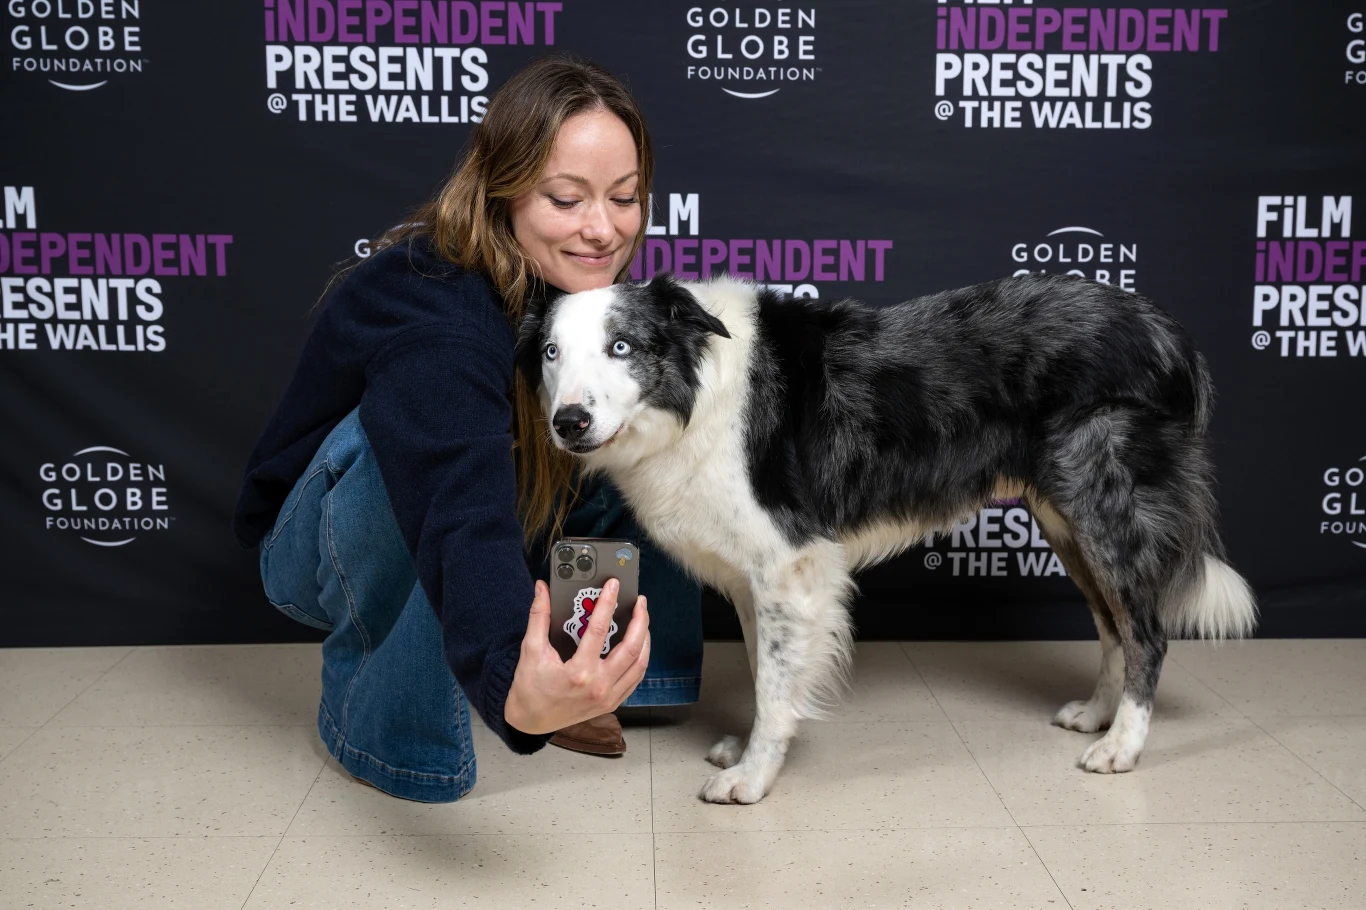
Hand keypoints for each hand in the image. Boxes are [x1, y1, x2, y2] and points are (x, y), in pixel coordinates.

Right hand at [504, 578, 650, 734]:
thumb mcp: (531, 650)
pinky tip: (639, 645)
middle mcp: (598, 687)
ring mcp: (608, 697)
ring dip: (645, 639)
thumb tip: (541, 589)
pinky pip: (635, 679)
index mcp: (578, 673)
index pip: (598, 630)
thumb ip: (538, 616)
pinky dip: (641, 659)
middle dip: (640, 621)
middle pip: (631, 648)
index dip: (608, 603)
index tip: (613, 585)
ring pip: (639, 664)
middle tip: (640, 601)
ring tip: (642, 620)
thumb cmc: (530, 687)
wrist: (530, 721)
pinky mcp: (611, 703)